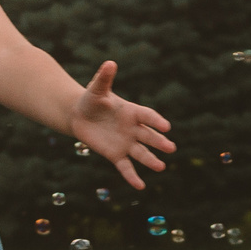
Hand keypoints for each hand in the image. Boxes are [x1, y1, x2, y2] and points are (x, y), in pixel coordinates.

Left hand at [69, 60, 174, 188]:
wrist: (79, 115)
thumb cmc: (91, 99)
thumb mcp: (96, 88)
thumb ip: (104, 78)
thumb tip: (110, 63)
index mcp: (132, 112)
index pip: (147, 116)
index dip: (156, 121)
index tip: (166, 126)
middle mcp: (133, 129)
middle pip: (149, 137)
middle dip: (159, 142)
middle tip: (171, 148)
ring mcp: (126, 143)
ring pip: (141, 153)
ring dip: (151, 161)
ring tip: (161, 167)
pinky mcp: (116, 155)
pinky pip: (126, 167)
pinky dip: (132, 176)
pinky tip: (140, 186)